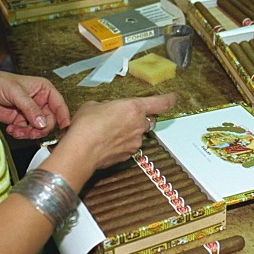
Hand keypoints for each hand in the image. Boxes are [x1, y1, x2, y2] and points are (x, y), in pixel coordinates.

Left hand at [0, 69, 70, 138]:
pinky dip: (20, 133)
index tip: (64, 128)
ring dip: (29, 133)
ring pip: (38, 128)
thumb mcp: (16, 92)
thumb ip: (30, 108)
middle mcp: (39, 101)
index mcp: (43, 89)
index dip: (63, 117)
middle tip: (32, 132)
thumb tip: (42, 122)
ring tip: (18, 131)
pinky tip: (12, 129)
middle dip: (41, 128)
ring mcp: (29, 112)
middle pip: (49, 120)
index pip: (59, 105)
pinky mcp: (19, 120)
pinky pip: (26, 132)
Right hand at [50, 93, 176, 174]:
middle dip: (141, 118)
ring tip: (110, 130)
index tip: (172, 97)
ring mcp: (135, 142)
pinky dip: (122, 143)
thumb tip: (107, 109)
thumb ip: (107, 106)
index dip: (169, 99)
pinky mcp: (128, 155)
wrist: (81, 151)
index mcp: (134, 108)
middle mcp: (138, 125)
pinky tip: (107, 142)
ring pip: (139, 134)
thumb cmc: (86, 126)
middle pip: (150, 120)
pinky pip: (129, 146)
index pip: (161, 103)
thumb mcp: (94, 105)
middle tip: (126, 116)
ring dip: (129, 131)